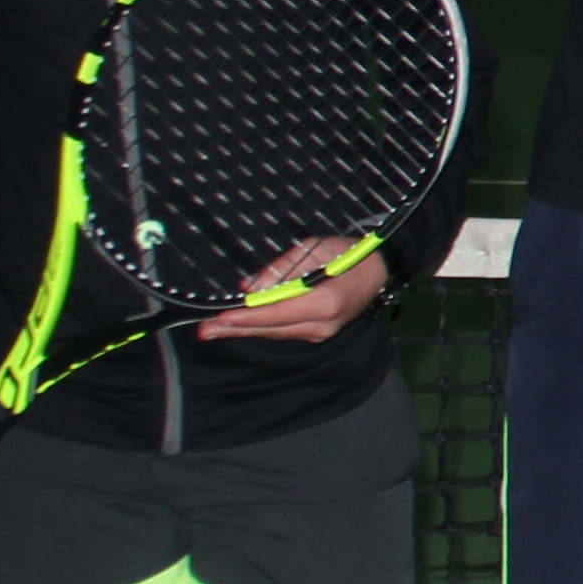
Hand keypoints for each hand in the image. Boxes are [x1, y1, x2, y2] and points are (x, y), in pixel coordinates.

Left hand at [199, 239, 387, 342]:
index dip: (246, 317)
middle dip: (236, 329)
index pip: (276, 314)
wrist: (378, 272)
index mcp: (323, 303)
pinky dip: (260, 326)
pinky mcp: (318, 334)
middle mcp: (321, 325)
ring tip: (214, 329)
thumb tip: (250, 288)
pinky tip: (239, 324)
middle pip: (271, 329)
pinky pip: (283, 331)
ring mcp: (321, 333)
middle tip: (204, 331)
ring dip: (244, 330)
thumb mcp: (312, 249)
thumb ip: (280, 269)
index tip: (220, 318)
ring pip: (275, 333)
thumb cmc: (347, 254)